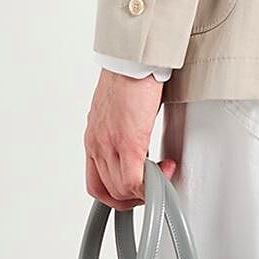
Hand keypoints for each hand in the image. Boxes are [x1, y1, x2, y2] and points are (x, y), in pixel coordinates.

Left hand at [84, 69, 174, 206]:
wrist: (131, 61)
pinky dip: (151, 185)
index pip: (96, 183)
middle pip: (109, 192)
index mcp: (93, 139)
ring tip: (163, 174)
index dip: (117, 195)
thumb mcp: (117, 114)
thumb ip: (121, 135)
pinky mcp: (128, 142)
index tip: (136, 189)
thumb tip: (138, 149)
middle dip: (135, 197)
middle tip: (154, 187)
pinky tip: (164, 171)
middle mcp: (97, 144)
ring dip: (146, 190)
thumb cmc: (127, 79)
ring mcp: (110, 145)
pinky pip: (135, 181)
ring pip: (122, 190)